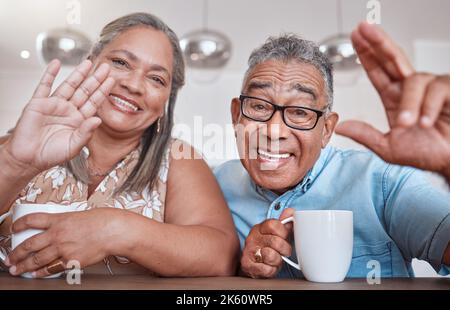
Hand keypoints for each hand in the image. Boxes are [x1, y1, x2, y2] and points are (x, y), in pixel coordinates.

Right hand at [4, 59, 114, 172]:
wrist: (29, 159)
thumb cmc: (51, 155)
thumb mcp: (73, 146)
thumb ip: (86, 133)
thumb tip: (98, 120)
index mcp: (78, 120)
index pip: (94, 102)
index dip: (102, 91)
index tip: (112, 80)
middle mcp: (68, 110)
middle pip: (85, 91)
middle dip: (95, 79)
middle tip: (106, 66)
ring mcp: (54, 105)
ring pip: (69, 86)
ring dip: (78, 74)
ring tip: (88, 62)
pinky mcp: (38, 103)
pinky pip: (44, 86)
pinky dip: (49, 74)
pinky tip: (56, 63)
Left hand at [5, 208, 120, 277]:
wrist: (112, 231)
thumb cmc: (101, 221)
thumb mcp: (78, 215)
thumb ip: (65, 222)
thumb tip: (57, 227)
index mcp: (59, 220)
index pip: (32, 220)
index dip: (19, 224)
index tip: (14, 228)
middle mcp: (58, 234)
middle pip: (29, 244)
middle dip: (16, 253)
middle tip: (10, 258)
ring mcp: (63, 248)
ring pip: (37, 259)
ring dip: (24, 266)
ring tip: (17, 269)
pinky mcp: (70, 260)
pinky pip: (51, 268)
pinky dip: (41, 273)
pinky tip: (35, 274)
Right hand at [240, 208, 293, 278]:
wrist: (253, 265)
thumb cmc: (268, 247)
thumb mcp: (277, 234)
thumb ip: (284, 223)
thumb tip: (291, 211)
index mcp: (259, 228)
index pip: (274, 225)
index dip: (284, 232)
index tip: (284, 237)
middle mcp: (252, 238)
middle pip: (276, 241)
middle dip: (285, 249)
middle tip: (283, 252)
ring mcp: (248, 251)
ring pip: (271, 256)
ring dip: (277, 261)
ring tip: (275, 260)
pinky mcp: (247, 265)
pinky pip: (267, 269)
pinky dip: (271, 270)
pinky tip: (268, 267)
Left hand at [336, 22, 449, 173]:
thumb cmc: (426, 153)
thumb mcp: (389, 148)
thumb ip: (366, 135)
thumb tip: (341, 127)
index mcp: (394, 98)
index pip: (378, 71)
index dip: (367, 55)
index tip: (355, 38)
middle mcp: (411, 89)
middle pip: (393, 59)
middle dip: (378, 42)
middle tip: (363, 28)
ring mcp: (431, 88)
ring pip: (414, 80)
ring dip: (409, 103)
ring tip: (407, 124)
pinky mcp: (449, 91)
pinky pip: (436, 89)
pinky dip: (427, 106)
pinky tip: (425, 121)